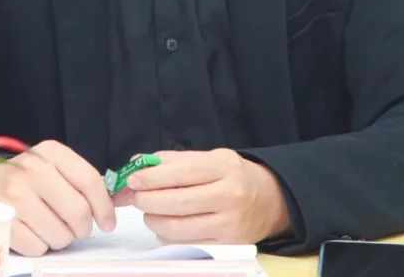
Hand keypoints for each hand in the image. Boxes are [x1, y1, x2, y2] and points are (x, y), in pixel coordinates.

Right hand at [0, 139, 116, 255]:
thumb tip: (109, 207)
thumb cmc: (27, 177)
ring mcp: (15, 197)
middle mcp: (32, 170)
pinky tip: (34, 231)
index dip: (105, 206)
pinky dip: (41, 245)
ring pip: (61, 235)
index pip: (89, 180)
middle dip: (84, 227)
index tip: (108, 222)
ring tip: (51, 225)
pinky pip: (39, 247)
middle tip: (78, 227)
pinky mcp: (3, 222)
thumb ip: (80, 180)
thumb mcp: (53, 165)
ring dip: (62, 237)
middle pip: (79, 212)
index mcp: (50, 152)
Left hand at [112, 149, 288, 242]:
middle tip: (134, 197)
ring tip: (149, 211)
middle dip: (146, 200)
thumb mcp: (210, 158)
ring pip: (177, 227)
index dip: (152, 178)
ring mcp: (228, 223)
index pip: (181, 173)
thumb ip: (174, 160)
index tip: (131, 179)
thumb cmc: (234, 176)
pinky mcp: (225, 245)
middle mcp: (229, 195)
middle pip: (176, 202)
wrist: (271, 201)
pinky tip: (165, 224)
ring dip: (153, 219)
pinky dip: (166, 234)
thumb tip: (137, 165)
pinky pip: (184, 243)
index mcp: (224, 167)